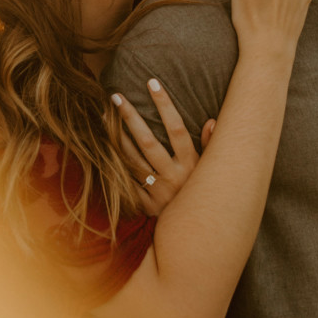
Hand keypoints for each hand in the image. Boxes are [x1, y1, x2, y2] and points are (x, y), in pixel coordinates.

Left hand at [112, 80, 214, 214]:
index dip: (165, 104)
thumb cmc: (203, 193)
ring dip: (117, 137)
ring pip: (132, 159)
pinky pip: (127, 181)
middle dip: (130, 117)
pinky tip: (105, 146)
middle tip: (115, 96)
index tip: (152, 82)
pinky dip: (116, 164)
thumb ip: (212, 145)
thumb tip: (212, 121)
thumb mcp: (212, 169)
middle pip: (147, 141)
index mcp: (190, 164)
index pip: (177, 128)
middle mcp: (173, 176)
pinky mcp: (145, 204)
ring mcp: (158, 191)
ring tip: (104, 116)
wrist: (196, 235)